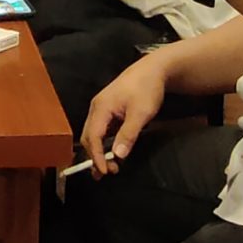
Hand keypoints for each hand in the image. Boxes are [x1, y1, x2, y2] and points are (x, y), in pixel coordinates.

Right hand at [81, 53, 170, 174]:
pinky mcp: (109, 109)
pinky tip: (112, 150)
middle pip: (89, 137)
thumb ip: (128, 134)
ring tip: (110, 166)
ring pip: (94, 134)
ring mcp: (101, 108)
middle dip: (95, 156)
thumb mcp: (141, 113)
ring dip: (99, 151)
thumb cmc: (147, 89)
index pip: (92, 137)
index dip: (97, 156)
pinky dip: (104, 142)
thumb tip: (118, 155)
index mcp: (101, 108)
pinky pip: (101, 129)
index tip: (105, 171)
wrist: (153, 69)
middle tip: (108, 172)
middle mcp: (96, 108)